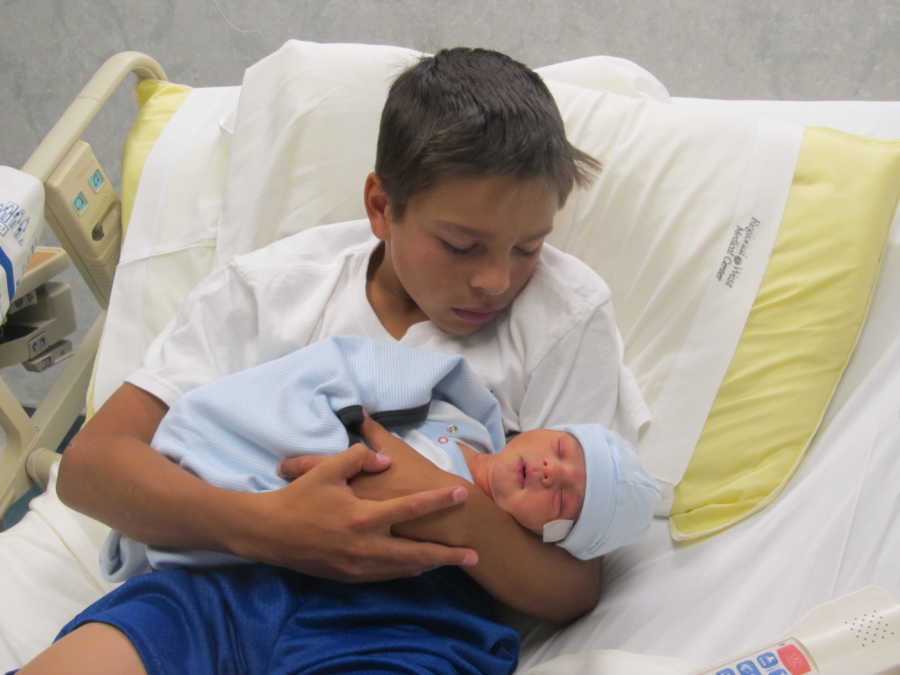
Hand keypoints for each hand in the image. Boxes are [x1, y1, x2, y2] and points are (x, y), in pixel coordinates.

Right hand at [236, 443, 477, 581]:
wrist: (268, 533)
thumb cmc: (299, 497)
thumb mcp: (328, 470)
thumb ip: (359, 458)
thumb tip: (385, 459)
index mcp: (364, 516)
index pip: (412, 507)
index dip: (439, 500)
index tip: (462, 495)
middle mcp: (366, 545)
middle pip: (417, 553)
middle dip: (448, 555)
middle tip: (473, 555)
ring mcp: (358, 565)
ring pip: (403, 569)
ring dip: (429, 565)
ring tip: (452, 562)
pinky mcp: (348, 576)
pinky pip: (384, 576)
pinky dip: (404, 571)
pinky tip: (416, 568)